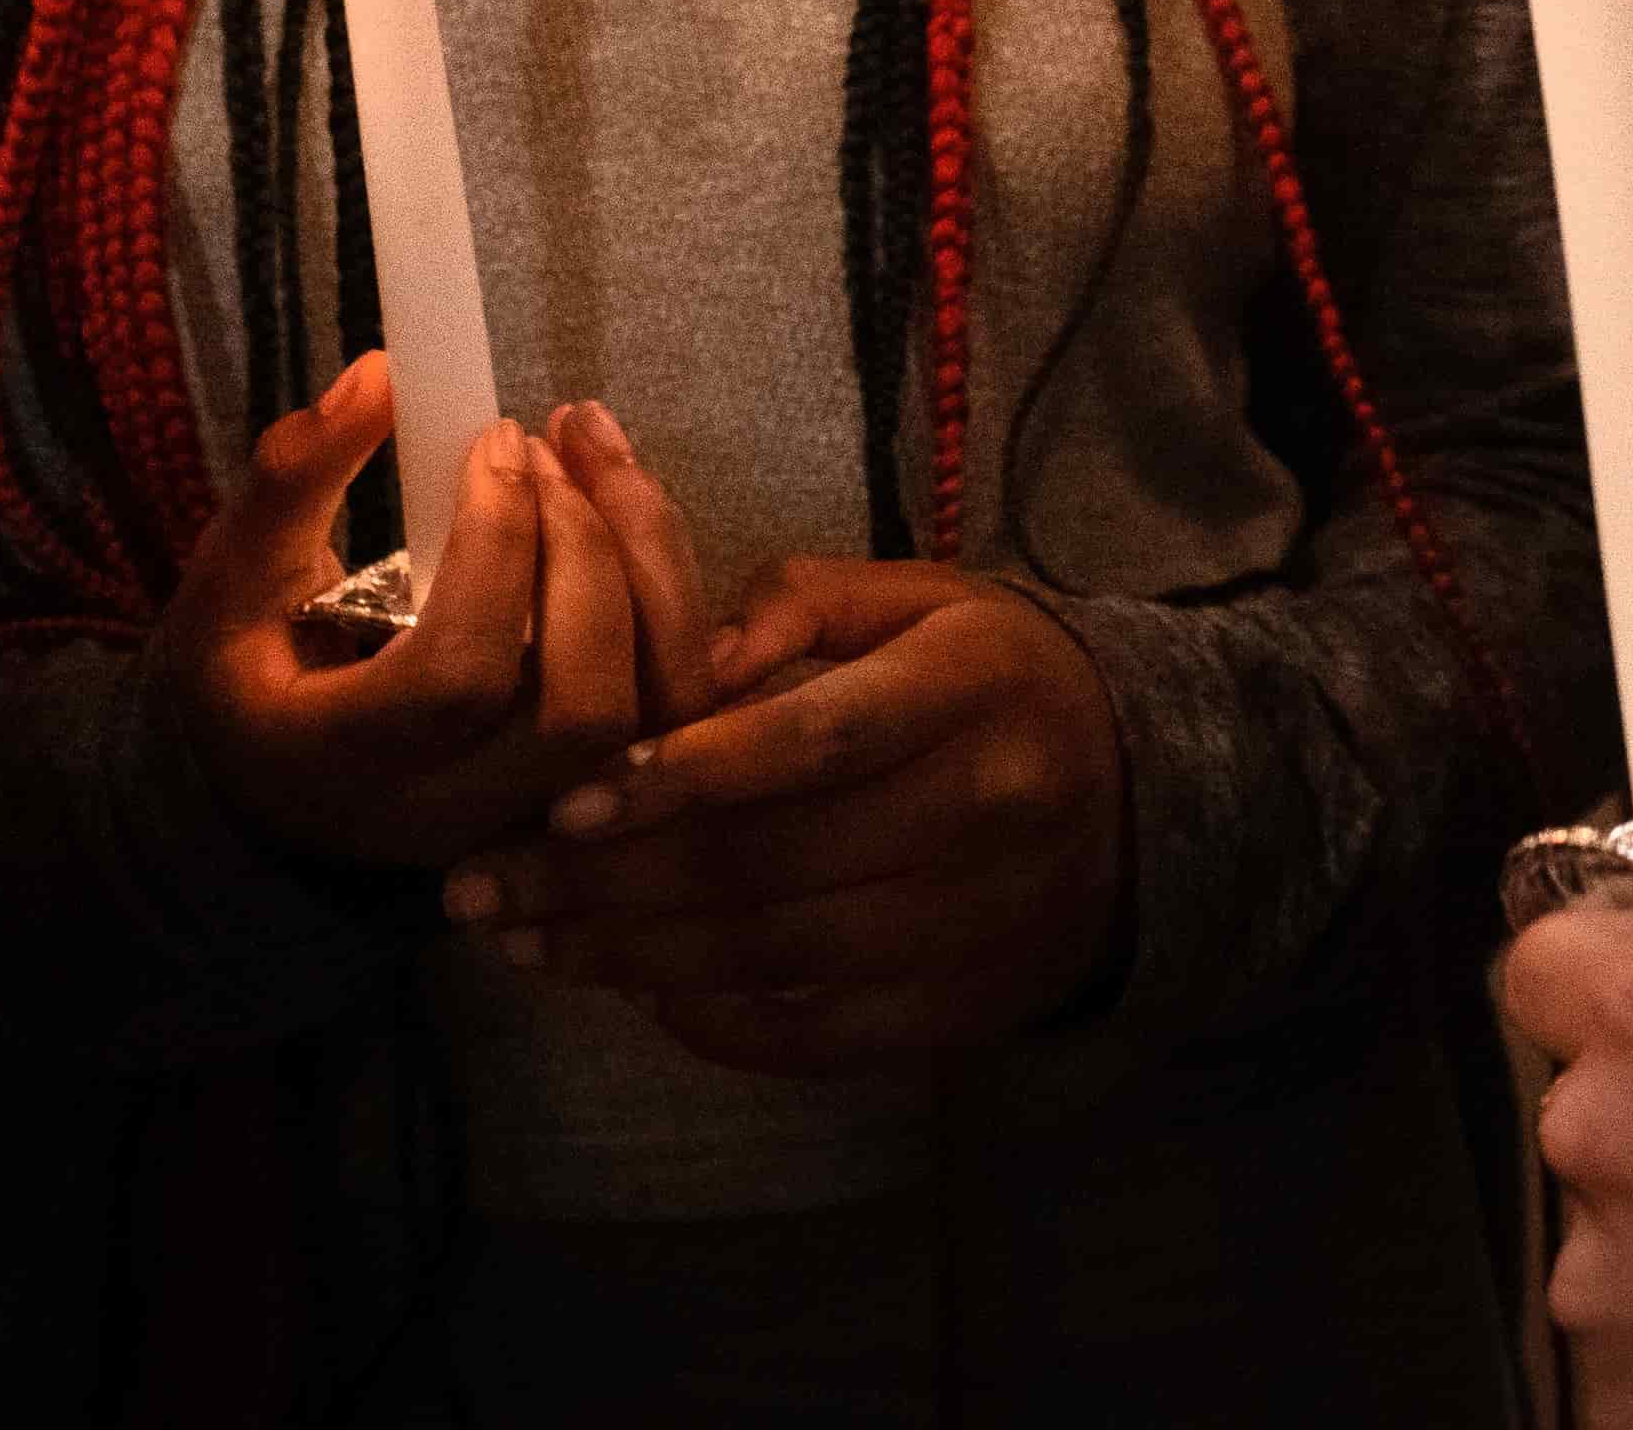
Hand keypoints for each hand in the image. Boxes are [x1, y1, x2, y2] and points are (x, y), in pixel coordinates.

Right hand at [147, 364, 698, 868]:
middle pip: (584, 708)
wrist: (276, 786)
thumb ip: (295, 476)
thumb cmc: (247, 672)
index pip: (459, 675)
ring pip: (660, 712)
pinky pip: (681, 702)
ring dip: (650, 561)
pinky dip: (674, 590)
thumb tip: (384, 373)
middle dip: (586, 553)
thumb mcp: (230, 574)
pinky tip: (625, 505)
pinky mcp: (597, 789)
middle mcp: (462, 811)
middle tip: (544, 448)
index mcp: (350, 764)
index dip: (496, 545)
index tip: (492, 437)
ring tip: (597, 454)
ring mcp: (542, 814)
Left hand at [450, 557, 1120, 1071]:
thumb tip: (676, 658)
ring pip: (780, 956)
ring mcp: (979, 924)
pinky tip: (635, 993)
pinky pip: (821, 1034)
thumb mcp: (915, 598)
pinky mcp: (967, 1008)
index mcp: (967, 689)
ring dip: (635, 957)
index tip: (568, 805)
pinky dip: (718, 1022)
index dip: (683, 774)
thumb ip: (793, 604)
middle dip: (610, 884)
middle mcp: (983, 812)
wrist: (1145, 797)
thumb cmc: (988, 676)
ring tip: (527, 941)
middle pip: (773, 864)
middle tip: (487, 887)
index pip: (811, 742)